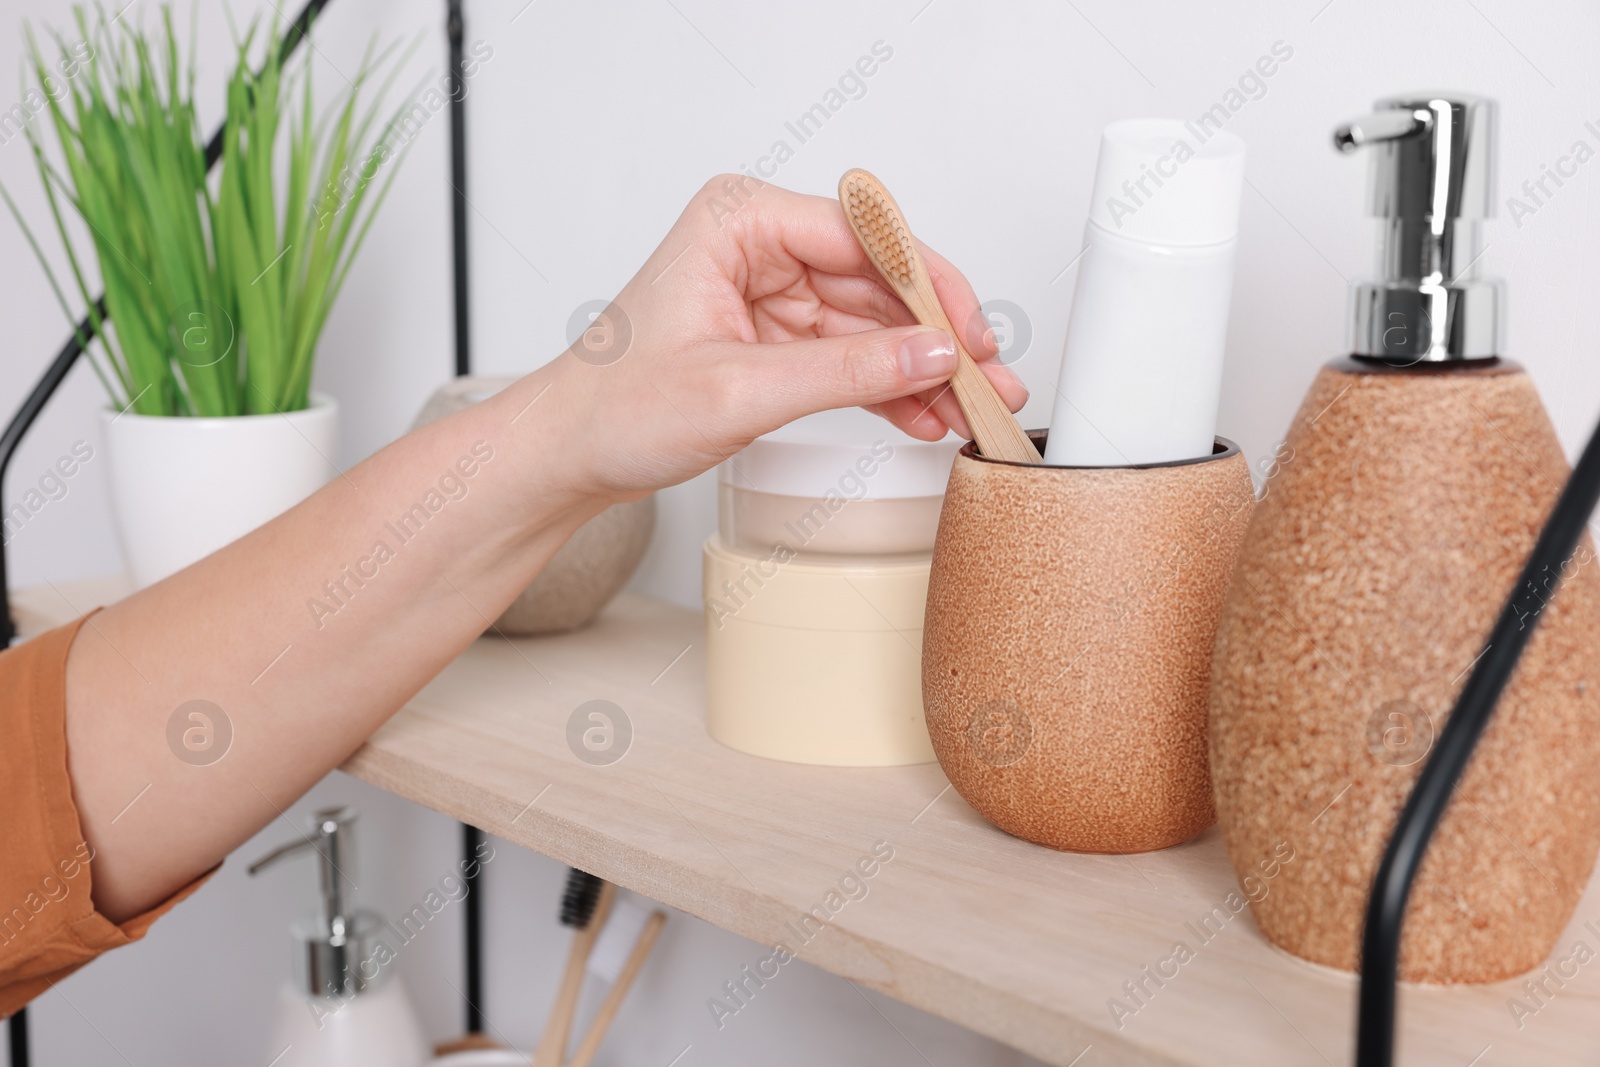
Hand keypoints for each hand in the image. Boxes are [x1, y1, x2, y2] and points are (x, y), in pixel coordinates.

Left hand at [533, 174, 1027, 498]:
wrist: (569, 456)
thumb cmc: (615, 408)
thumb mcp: (740, 391)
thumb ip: (846, 372)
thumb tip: (930, 354)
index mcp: (739, 220)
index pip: (864, 238)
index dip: (928, 289)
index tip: (968, 337)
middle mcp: (759, 243)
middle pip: (878, 280)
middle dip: (935, 337)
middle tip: (988, 382)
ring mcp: (771, 289)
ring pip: (873, 322)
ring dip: (922, 368)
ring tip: (971, 410)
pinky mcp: (776, 335)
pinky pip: (851, 354)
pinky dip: (889, 386)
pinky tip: (927, 414)